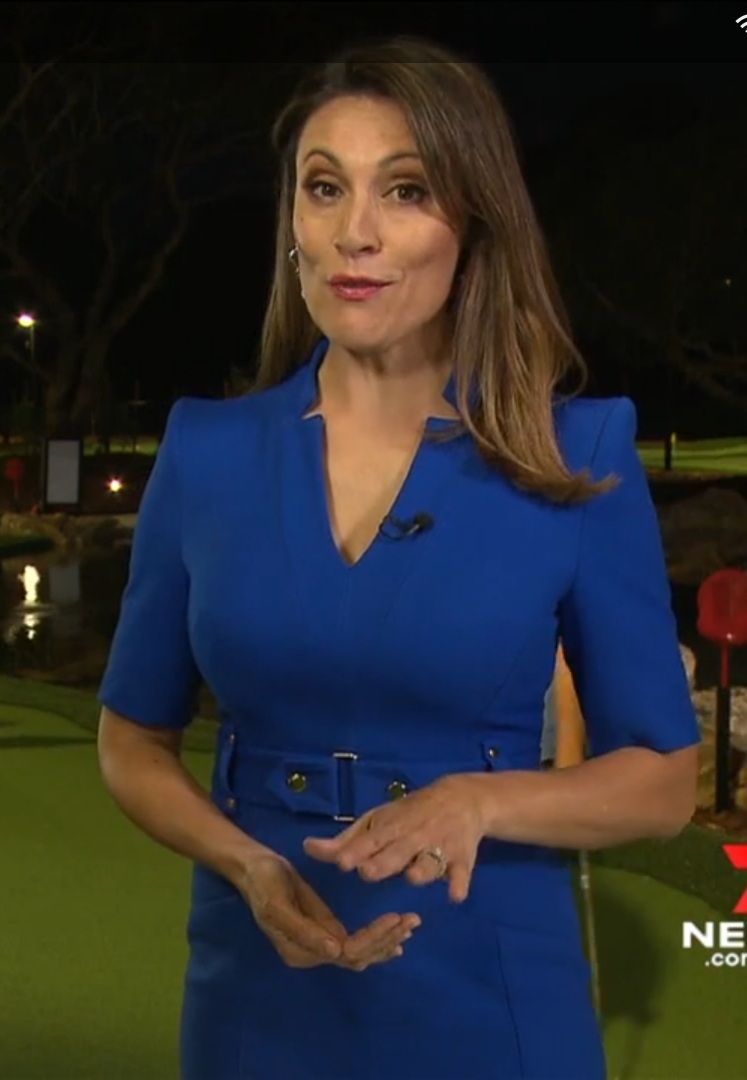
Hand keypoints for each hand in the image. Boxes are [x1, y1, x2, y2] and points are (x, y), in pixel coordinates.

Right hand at [235, 853, 421, 971]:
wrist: (254, 868)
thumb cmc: (264, 882)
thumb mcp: (278, 904)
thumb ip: (304, 929)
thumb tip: (335, 952)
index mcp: (301, 951)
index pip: (346, 953)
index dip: (373, 939)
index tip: (395, 917)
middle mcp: (312, 954)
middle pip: (358, 956)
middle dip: (386, 939)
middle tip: (412, 919)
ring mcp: (319, 945)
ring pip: (360, 953)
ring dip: (386, 941)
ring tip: (410, 925)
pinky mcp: (324, 932)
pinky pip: (355, 943)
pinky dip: (377, 940)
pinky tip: (395, 937)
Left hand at [303, 775, 486, 903]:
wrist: (462, 799)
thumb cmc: (408, 815)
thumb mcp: (377, 821)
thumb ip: (345, 840)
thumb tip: (308, 848)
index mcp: (391, 826)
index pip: (371, 840)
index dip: (357, 851)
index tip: (342, 862)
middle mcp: (414, 835)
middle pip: (398, 852)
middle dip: (384, 862)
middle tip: (368, 872)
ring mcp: (441, 846)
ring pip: (430, 861)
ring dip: (421, 869)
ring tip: (413, 876)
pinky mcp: (463, 859)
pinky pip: (462, 873)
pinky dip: (458, 883)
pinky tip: (455, 894)